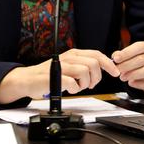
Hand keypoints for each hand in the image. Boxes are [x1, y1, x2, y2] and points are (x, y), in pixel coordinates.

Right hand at [0, 49, 119, 104]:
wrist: (27, 79)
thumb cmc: (49, 74)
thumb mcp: (69, 66)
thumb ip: (84, 65)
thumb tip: (103, 68)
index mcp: (74, 54)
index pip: (97, 55)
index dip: (109, 64)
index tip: (115, 72)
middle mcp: (69, 57)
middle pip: (93, 63)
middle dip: (96, 77)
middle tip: (90, 85)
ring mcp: (62, 66)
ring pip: (85, 72)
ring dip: (85, 84)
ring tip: (78, 87)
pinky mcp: (55, 77)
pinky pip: (72, 83)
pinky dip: (74, 89)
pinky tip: (70, 89)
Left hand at [112, 42, 143, 93]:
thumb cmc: (141, 63)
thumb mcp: (133, 56)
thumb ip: (124, 55)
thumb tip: (115, 55)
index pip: (139, 46)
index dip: (127, 52)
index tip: (116, 58)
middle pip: (142, 59)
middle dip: (127, 65)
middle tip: (117, 70)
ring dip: (133, 74)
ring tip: (122, 77)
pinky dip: (139, 83)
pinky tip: (131, 83)